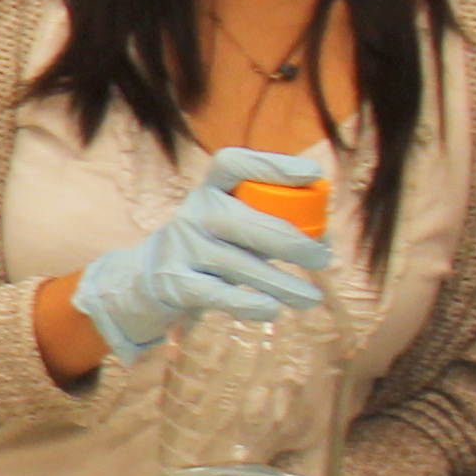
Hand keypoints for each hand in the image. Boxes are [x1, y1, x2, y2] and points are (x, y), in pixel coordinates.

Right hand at [71, 145, 333, 359]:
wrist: (151, 278)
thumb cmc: (213, 245)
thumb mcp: (233, 222)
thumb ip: (271, 222)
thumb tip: (325, 237)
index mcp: (211, 188)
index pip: (235, 165)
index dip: (274, 166)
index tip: (313, 174)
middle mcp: (194, 213)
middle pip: (247, 222)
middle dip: (292, 242)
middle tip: (322, 258)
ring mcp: (183, 248)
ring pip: (241, 265)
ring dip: (283, 284)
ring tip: (312, 298)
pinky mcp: (177, 283)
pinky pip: (220, 295)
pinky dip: (250, 304)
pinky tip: (272, 310)